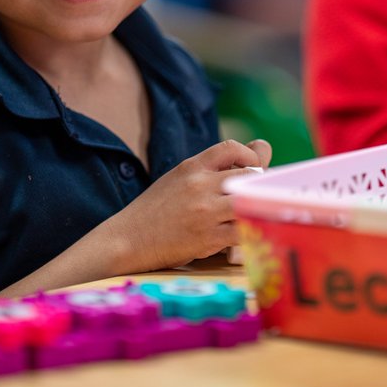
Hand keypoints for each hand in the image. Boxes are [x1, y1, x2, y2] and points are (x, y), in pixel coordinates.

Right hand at [111, 138, 271, 272]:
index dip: (250, 155)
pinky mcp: (209, 238)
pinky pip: (244, 231)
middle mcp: (200, 185)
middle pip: (248, 174)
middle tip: (256, 195)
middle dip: (259, 184)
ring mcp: (206, 212)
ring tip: (252, 213)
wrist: (128, 239)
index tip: (253, 167)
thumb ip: (209, 169)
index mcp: (191, 167)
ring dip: (256, 207)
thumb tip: (251, 154)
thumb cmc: (154, 210)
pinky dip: (250, 231)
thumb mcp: (177, 179)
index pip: (231, 147)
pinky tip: (247, 234)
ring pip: (249, 201)